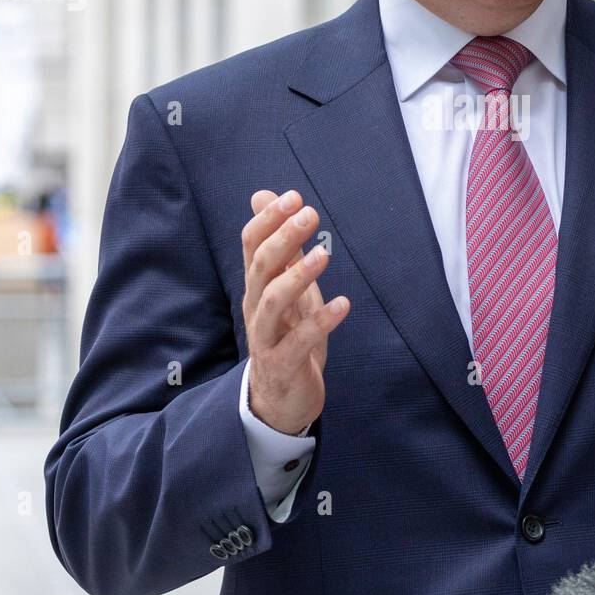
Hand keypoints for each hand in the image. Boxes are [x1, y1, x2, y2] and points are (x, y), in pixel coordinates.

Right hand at [242, 189, 349, 434]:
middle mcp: (256, 307)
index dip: (269, 219)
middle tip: (310, 214)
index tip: (294, 197)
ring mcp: (266, 337)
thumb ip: (279, 244)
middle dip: (283, 238)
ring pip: (273, 302)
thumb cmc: (287, 335)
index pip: (252, 245)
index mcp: (258, 285)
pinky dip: (321, 321)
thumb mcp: (284, 285)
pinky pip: (298, 342)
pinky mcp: (283, 365)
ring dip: (298, 276)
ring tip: (324, 255)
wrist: (281, 399)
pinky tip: (343, 304)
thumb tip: (264, 195)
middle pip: (261, 267)